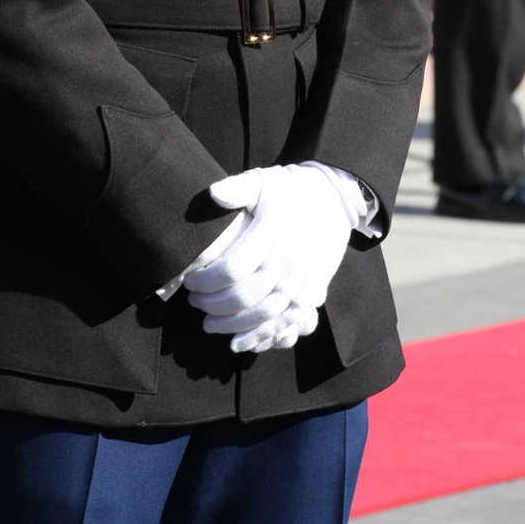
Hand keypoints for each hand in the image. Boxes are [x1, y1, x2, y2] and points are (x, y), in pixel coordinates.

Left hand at [185, 164, 363, 351]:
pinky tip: (241, 342)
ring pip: (264, 315)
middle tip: (194, 304)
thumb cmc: (291, 189)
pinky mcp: (314, 290)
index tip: (189, 282)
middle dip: (212, 305)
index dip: (205, 282)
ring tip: (209, 325)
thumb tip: (210, 193)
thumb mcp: (263, 181)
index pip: (230, 270)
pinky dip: (263, 336)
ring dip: (233, 326)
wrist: (335, 197)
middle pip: (243, 297)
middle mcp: (287, 261)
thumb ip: (236, 189)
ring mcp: (302, 279)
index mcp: (270, 234)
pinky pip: (287, 322)